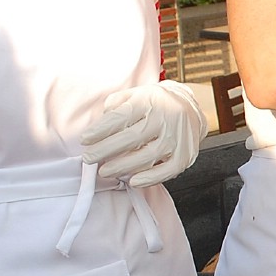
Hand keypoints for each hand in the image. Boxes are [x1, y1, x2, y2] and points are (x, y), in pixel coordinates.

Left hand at [80, 81, 205, 185]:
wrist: (191, 108)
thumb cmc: (155, 104)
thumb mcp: (135, 94)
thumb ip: (115, 104)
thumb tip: (100, 122)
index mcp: (150, 100)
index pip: (121, 117)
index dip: (101, 130)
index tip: (85, 140)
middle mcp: (165, 117)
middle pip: (132, 137)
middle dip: (106, 150)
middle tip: (89, 158)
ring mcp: (177, 137)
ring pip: (148, 156)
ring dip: (123, 167)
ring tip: (105, 171)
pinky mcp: (185, 155)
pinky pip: (167, 170)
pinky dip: (150, 178)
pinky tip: (133, 181)